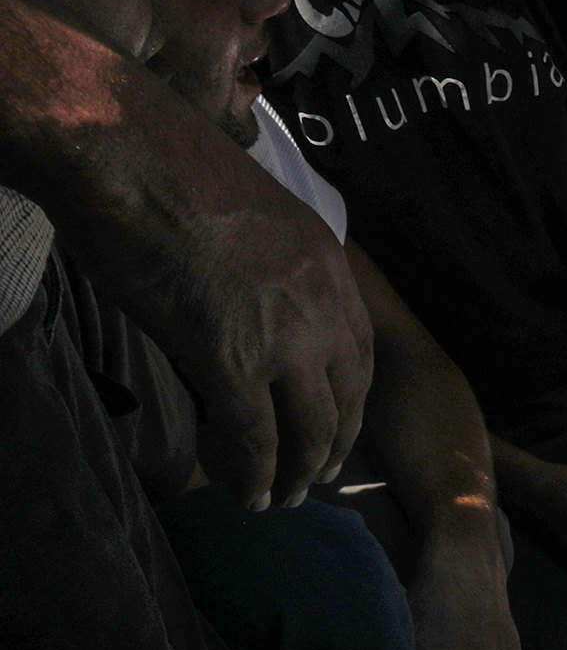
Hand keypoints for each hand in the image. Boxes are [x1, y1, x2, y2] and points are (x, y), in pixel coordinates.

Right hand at [112, 171, 371, 512]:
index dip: (350, 395)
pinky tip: (246, 496)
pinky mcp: (233, 362)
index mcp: (327, 264)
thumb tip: (241, 302)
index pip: (358, 349)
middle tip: (319, 476)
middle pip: (345, 397)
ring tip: (282, 498)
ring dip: (297, 470)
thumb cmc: (163, 166)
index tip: (340, 423)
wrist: (125, 151)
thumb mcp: (245, 216)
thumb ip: (261, 267)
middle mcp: (322, 305)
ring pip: (308, 426)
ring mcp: (283, 337)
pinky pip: (253, 436)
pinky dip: (253, 473)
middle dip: (333, 444)